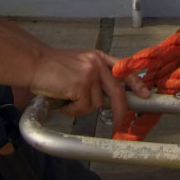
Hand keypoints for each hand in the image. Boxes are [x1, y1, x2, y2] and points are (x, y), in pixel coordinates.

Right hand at [28, 48, 150, 120]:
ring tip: (67, 100)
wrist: (34, 63)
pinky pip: (82, 108)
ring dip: (82, 108)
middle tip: (119, 122)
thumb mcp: (80, 63)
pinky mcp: (80, 85)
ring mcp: (90, 74)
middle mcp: (97, 64)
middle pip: (117, 91)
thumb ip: (95, 74)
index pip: (123, 70)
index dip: (135, 83)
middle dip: (120, 109)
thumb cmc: (52, 66)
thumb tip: (107, 96)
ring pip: (96, 104)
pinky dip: (72, 111)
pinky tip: (62, 102)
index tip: (146, 94)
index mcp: (99, 57)